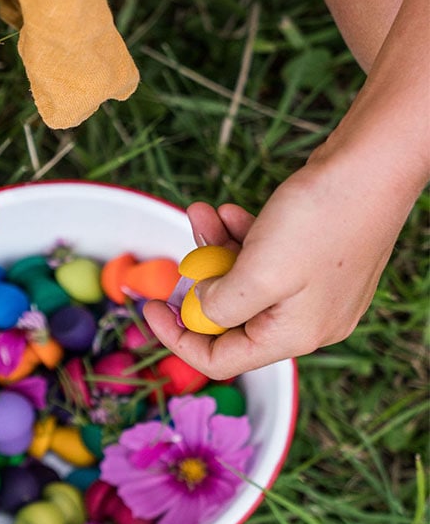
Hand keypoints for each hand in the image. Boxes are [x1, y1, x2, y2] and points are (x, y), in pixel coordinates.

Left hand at [143, 157, 410, 377]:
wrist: (374, 163)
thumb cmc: (322, 219)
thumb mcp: (257, 273)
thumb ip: (220, 305)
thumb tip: (200, 310)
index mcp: (295, 335)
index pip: (221, 360)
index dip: (177, 337)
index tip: (149, 306)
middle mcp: (306, 320)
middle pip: (230, 318)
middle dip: (199, 280)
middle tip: (183, 249)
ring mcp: (312, 289)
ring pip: (243, 280)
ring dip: (214, 249)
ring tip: (202, 214)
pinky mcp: (314, 259)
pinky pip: (263, 258)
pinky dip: (239, 237)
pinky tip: (229, 211)